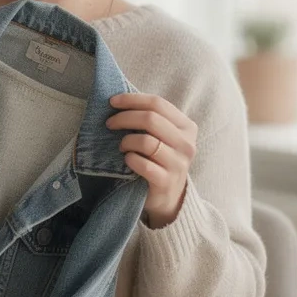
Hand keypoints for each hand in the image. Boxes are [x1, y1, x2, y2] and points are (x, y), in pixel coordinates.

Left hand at [107, 93, 197, 227]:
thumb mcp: (162, 137)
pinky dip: (130, 159)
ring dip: (127, 141)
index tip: (112, 101)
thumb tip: (119, 101)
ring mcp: (179, 164)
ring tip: (121, 146)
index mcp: (187, 126)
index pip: (158, 103)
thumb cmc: (160, 160)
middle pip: (151, 119)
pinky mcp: (167, 182)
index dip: (132, 100)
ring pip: (146, 141)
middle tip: (109, 123)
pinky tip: (128, 160)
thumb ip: (150, 119)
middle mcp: (186, 144)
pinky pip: (143, 164)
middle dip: (124, 118)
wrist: (168, 197)